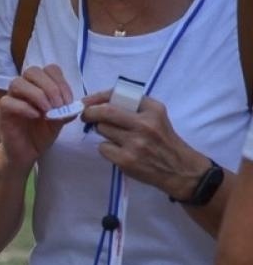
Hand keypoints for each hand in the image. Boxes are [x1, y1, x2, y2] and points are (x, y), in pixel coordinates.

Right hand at [0, 64, 78, 169]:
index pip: (49, 70)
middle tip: (59, 105)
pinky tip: (36, 116)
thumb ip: (67, 110)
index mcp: (39, 87)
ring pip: (17, 83)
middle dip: (50, 87)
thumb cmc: (41, 134)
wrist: (26, 153)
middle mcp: (23, 89)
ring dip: (37, 95)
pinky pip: (7, 102)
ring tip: (48, 110)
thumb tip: (76, 105)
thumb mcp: (60, 120)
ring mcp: (10, 99)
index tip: (68, 101)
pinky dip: (24, 107)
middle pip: (32, 71)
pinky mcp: (2, 113)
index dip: (61, 82)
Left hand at [81, 89, 210, 197]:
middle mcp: (144, 124)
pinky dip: (107, 148)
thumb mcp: (156, 117)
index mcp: (153, 110)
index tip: (86, 101)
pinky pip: (103, 148)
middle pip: (105, 112)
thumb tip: (99, 102)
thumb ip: (134, 107)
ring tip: (116, 136)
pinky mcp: (126, 159)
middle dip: (89, 112)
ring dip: (102, 131)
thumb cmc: (163, 140)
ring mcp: (135, 143)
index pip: (118, 96)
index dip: (97, 97)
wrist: (179, 168)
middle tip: (85, 116)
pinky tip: (119, 151)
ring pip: (102, 129)